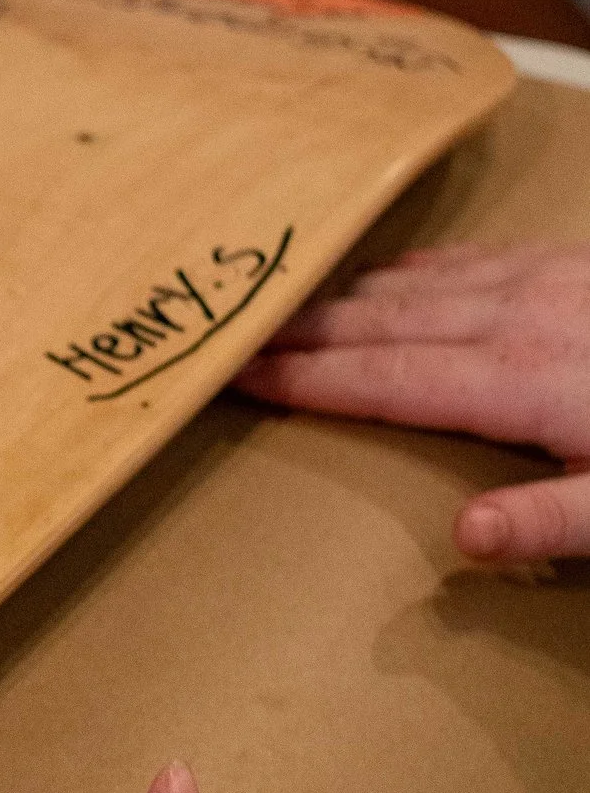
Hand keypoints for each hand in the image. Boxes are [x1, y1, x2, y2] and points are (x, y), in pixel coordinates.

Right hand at [241, 241, 589, 561]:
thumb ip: (548, 520)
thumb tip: (466, 536)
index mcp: (518, 381)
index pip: (386, 379)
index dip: (308, 379)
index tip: (242, 375)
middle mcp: (513, 317)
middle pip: (381, 322)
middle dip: (302, 331)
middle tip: (235, 336)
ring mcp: (537, 277)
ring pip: (415, 283)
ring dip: (345, 298)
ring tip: (288, 309)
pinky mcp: (562, 259)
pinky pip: (464, 256)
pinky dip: (408, 268)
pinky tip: (388, 275)